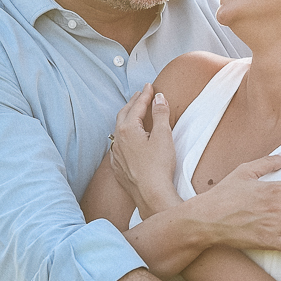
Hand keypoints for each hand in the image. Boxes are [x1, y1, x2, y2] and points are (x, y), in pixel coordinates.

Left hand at [110, 84, 177, 213]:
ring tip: (134, 113)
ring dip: (126, 119)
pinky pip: (118, 146)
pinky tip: (127, 140)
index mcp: (128, 129)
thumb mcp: (163, 135)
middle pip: (124, 115)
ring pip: (118, 130)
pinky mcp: (119, 167)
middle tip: (141, 95)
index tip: (150, 86)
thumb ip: (160, 114)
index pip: (137, 106)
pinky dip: (123, 136)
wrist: (151, 194)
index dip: (145, 95)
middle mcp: (118, 140)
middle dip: (133, 103)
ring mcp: (116, 155)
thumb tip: (158, 98)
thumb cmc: (159, 166)